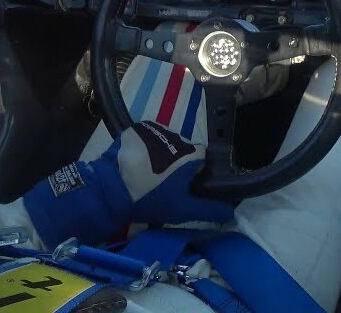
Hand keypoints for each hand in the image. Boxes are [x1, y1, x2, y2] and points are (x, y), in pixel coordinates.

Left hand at [25, 121, 233, 247]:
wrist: (108, 187)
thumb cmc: (149, 198)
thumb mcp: (181, 210)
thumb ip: (209, 211)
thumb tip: (232, 213)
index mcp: (193, 154)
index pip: (201, 162)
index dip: (192, 176)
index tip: (181, 189)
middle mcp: (179, 136)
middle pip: (183, 152)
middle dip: (176, 165)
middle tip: (161, 185)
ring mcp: (157, 130)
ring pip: (165, 145)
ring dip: (159, 157)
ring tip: (145, 175)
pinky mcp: (138, 128)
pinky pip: (148, 138)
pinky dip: (145, 148)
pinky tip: (135, 163)